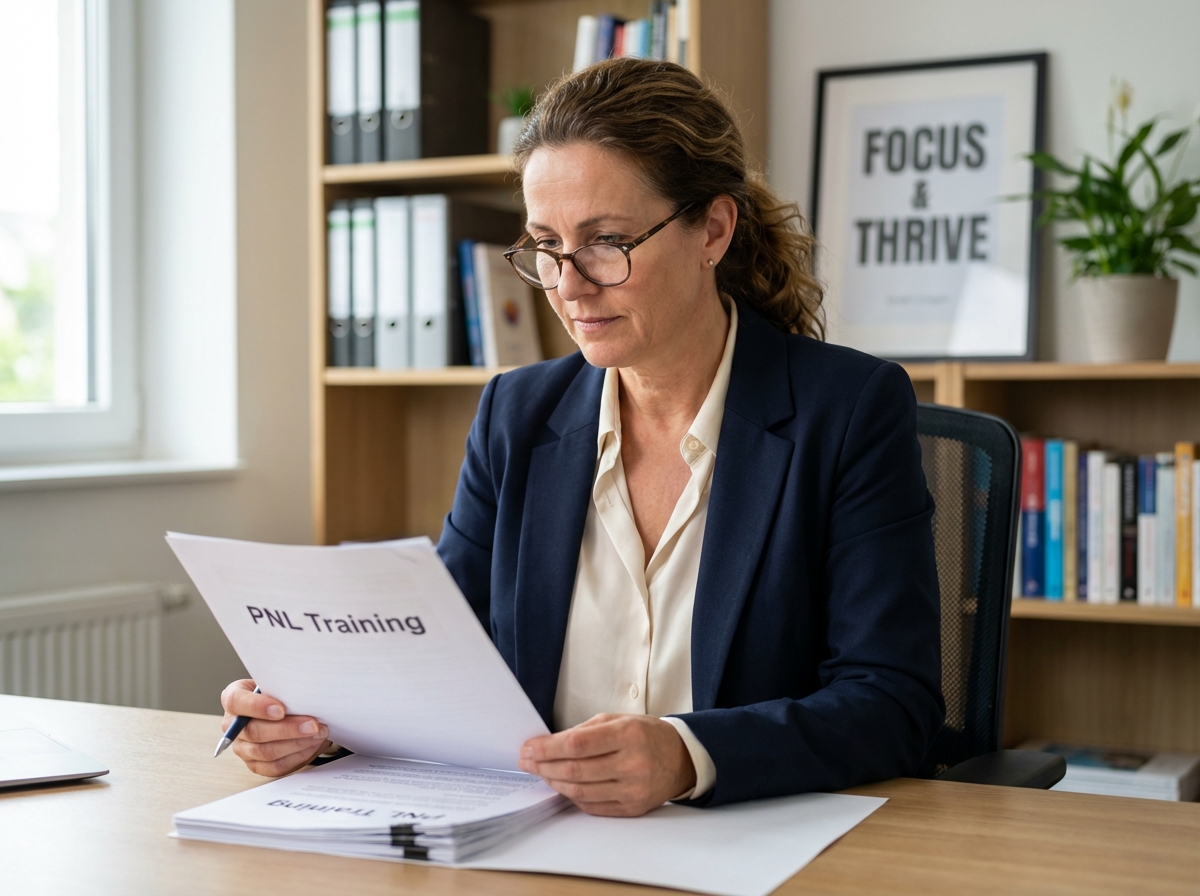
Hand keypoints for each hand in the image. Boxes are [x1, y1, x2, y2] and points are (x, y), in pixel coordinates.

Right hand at [219, 679, 330, 776]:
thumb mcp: (278, 683)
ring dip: (297, 744)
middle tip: (313, 725)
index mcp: (234, 699)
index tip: (281, 709)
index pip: (236, 702)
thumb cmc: (279, 693)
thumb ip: (284, 687)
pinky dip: (298, 756)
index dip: (257, 706)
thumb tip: (305, 694)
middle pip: (254, 732)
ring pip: (266, 752)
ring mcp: (242, 748)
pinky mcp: (255, 764)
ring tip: (319, 734)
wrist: (281, 708)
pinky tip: (313, 744)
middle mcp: (233, 726)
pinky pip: (276, 766)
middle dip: (287, 729)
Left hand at [518, 713, 695, 816]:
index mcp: (628, 735)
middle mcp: (632, 764)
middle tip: (526, 762)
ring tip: (542, 773)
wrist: (681, 758)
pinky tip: (563, 786)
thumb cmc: (646, 734)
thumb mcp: (618, 720)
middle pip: (575, 771)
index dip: (547, 748)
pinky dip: (573, 796)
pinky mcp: (633, 808)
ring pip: (581, 792)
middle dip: (544, 766)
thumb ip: (584, 732)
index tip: (529, 748)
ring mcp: (633, 790)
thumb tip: (549, 745)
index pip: (577, 745)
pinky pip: (593, 806)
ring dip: (554, 783)